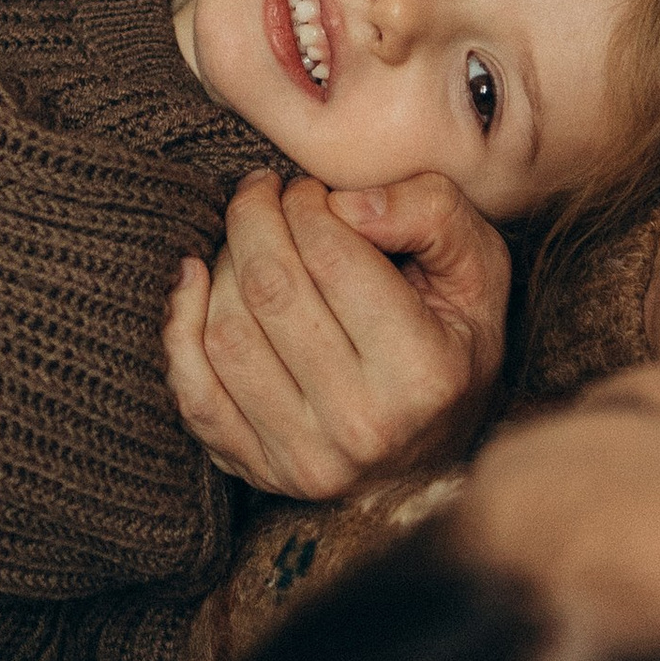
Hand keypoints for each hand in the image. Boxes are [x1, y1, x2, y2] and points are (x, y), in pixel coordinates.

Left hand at [163, 167, 510, 499]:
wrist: (436, 456)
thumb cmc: (455, 343)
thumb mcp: (479, 268)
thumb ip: (432, 214)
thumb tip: (346, 201)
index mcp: (424, 372)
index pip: (333, 257)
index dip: (307, 203)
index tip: (308, 190)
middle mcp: (363, 424)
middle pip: (270, 290)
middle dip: (253, 219)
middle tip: (263, 193)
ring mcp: (305, 457)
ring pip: (225, 334)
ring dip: (221, 266)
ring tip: (247, 241)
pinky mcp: (258, 470)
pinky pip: (193, 392)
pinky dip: (179, 326)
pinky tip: (192, 280)